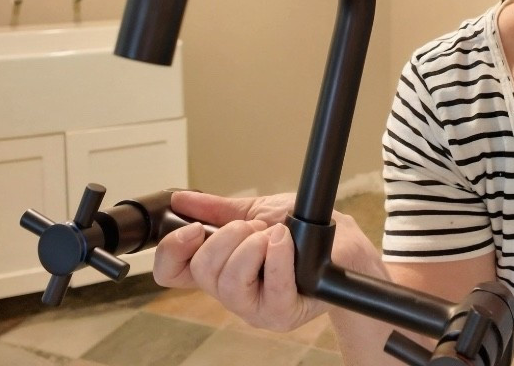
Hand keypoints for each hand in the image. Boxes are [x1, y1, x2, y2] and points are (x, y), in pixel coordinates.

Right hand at [152, 190, 382, 331]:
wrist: (341, 245)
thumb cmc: (301, 233)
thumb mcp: (255, 212)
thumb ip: (217, 210)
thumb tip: (181, 199)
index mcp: (218, 269)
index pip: (172, 273)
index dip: (172, 250)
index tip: (193, 228)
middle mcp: (231, 293)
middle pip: (202, 271)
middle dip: (229, 236)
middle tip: (254, 227)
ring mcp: (255, 308)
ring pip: (230, 282)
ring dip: (253, 246)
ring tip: (273, 235)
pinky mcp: (283, 313)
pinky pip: (271, 285)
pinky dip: (277, 255)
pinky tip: (285, 241)